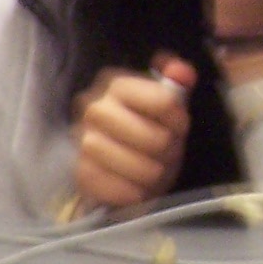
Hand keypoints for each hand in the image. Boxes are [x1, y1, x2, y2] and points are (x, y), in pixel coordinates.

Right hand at [71, 54, 195, 211]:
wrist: (117, 161)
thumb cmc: (146, 127)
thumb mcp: (166, 102)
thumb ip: (177, 81)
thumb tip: (182, 72)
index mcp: (117, 84)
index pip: (165, 101)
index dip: (179, 119)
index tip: (178, 126)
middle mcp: (94, 108)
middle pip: (153, 138)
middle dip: (166, 149)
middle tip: (166, 151)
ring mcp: (82, 140)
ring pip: (134, 164)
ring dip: (151, 172)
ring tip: (153, 170)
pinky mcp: (80, 172)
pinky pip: (114, 187)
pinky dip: (131, 192)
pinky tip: (137, 188)